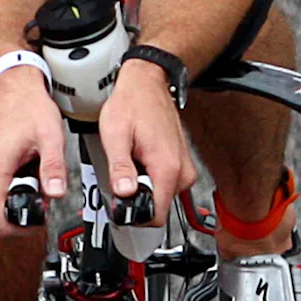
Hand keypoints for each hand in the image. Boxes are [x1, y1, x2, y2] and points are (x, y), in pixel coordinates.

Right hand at [0, 69, 70, 236]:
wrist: (13, 88)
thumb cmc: (27, 107)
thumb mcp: (50, 138)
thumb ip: (53, 169)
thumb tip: (56, 194)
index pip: (5, 225)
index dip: (30, 225)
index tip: (45, 212)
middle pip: (7, 217)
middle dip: (31, 207)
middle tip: (44, 180)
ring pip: (7, 205)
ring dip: (27, 194)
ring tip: (36, 166)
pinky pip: (5, 193)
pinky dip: (22, 185)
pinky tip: (29, 163)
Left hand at [97, 70, 197, 223]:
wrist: (148, 84)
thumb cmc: (132, 103)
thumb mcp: (115, 135)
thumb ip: (120, 168)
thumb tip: (124, 194)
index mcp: (166, 167)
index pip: (156, 216)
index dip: (134, 216)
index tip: (119, 207)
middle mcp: (182, 171)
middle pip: (158, 208)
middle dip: (137, 201)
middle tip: (121, 177)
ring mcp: (185, 168)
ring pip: (162, 197)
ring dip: (144, 188)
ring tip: (131, 164)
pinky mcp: (183, 165)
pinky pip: (166, 185)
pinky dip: (150, 179)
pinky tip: (140, 161)